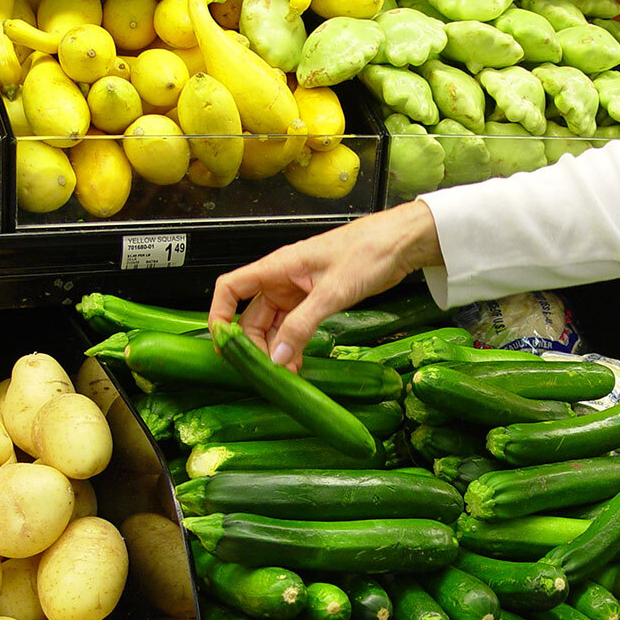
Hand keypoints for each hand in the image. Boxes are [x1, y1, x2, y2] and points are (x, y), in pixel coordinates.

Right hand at [210, 200, 443, 370]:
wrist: (400, 244)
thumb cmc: (367, 253)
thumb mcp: (332, 292)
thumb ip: (302, 325)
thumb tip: (277, 358)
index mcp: (278, 267)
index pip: (231, 288)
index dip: (219, 314)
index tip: (223, 344)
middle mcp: (282, 279)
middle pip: (251, 315)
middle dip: (254, 344)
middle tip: (268, 371)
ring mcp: (298, 291)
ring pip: (274, 324)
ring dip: (276, 349)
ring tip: (287, 374)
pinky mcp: (316, 300)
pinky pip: (295, 326)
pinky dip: (294, 345)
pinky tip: (299, 363)